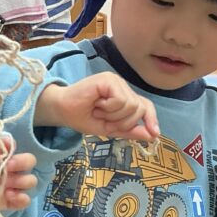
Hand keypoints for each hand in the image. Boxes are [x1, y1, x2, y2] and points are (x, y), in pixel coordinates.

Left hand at [0, 135, 37, 216]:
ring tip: (6, 186)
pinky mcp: (7, 200)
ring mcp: (9, 184)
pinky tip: (9, 196)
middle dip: (22, 164)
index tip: (4, 155)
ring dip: (22, 182)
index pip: (15, 148)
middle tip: (7, 168)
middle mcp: (8, 167)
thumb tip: (8, 140)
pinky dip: (21, 199)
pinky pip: (24, 200)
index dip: (14, 150)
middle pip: (29, 162)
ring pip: (30, 181)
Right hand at [35, 72, 158, 140]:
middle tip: (105, 119)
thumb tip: (152, 136)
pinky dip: (109, 108)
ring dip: (114, 115)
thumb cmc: (82, 117)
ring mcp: (116, 81)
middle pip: (139, 108)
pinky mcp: (109, 79)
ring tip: (98, 111)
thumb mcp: (109, 129)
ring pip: (131, 105)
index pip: (146, 106)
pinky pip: (121, 100)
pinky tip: (97, 104)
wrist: (61, 110)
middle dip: (123, 122)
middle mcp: (122, 87)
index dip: (151, 119)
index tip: (154, 134)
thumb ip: (130, 131)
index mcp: (124, 96)